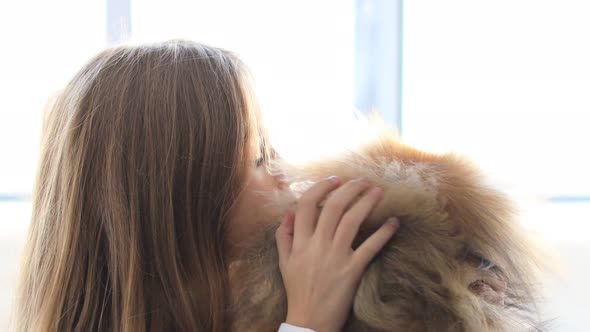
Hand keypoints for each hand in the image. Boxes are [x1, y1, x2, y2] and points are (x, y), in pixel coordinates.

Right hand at [275, 177, 399, 331]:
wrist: (309, 321)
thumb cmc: (297, 290)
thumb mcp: (284, 262)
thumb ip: (284, 236)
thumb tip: (288, 213)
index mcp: (300, 242)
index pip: (307, 205)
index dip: (321, 188)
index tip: (334, 180)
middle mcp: (317, 245)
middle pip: (333, 207)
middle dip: (349, 188)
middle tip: (362, 180)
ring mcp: (336, 257)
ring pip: (352, 221)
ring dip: (367, 202)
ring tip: (378, 190)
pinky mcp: (352, 270)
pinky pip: (370, 247)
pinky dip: (383, 233)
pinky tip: (394, 222)